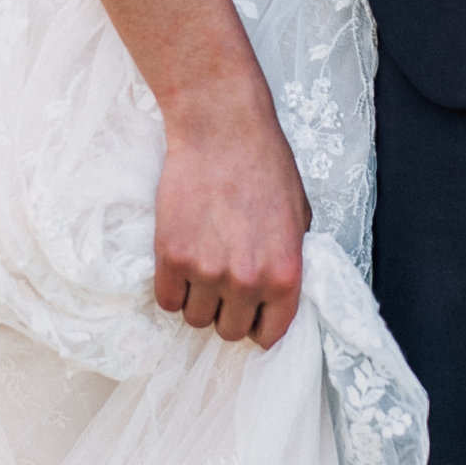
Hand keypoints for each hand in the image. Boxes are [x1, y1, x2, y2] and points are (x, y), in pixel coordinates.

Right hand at [154, 79, 310, 347]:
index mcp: (285, 275)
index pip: (270, 334)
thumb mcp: (299, 217)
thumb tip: (276, 290)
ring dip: (196, 301)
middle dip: (226, 313)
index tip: (248, 316)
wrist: (221, 129)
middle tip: (221, 286)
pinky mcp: (171, 256)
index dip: (258, 327)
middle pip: (229, 332)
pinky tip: (178, 266)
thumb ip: (288, 260)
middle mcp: (248, 281)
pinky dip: (171, 288)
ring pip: (195, 318)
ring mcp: (207, 272)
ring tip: (199, 270)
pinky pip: (166, 299)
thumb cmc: (264, 165)